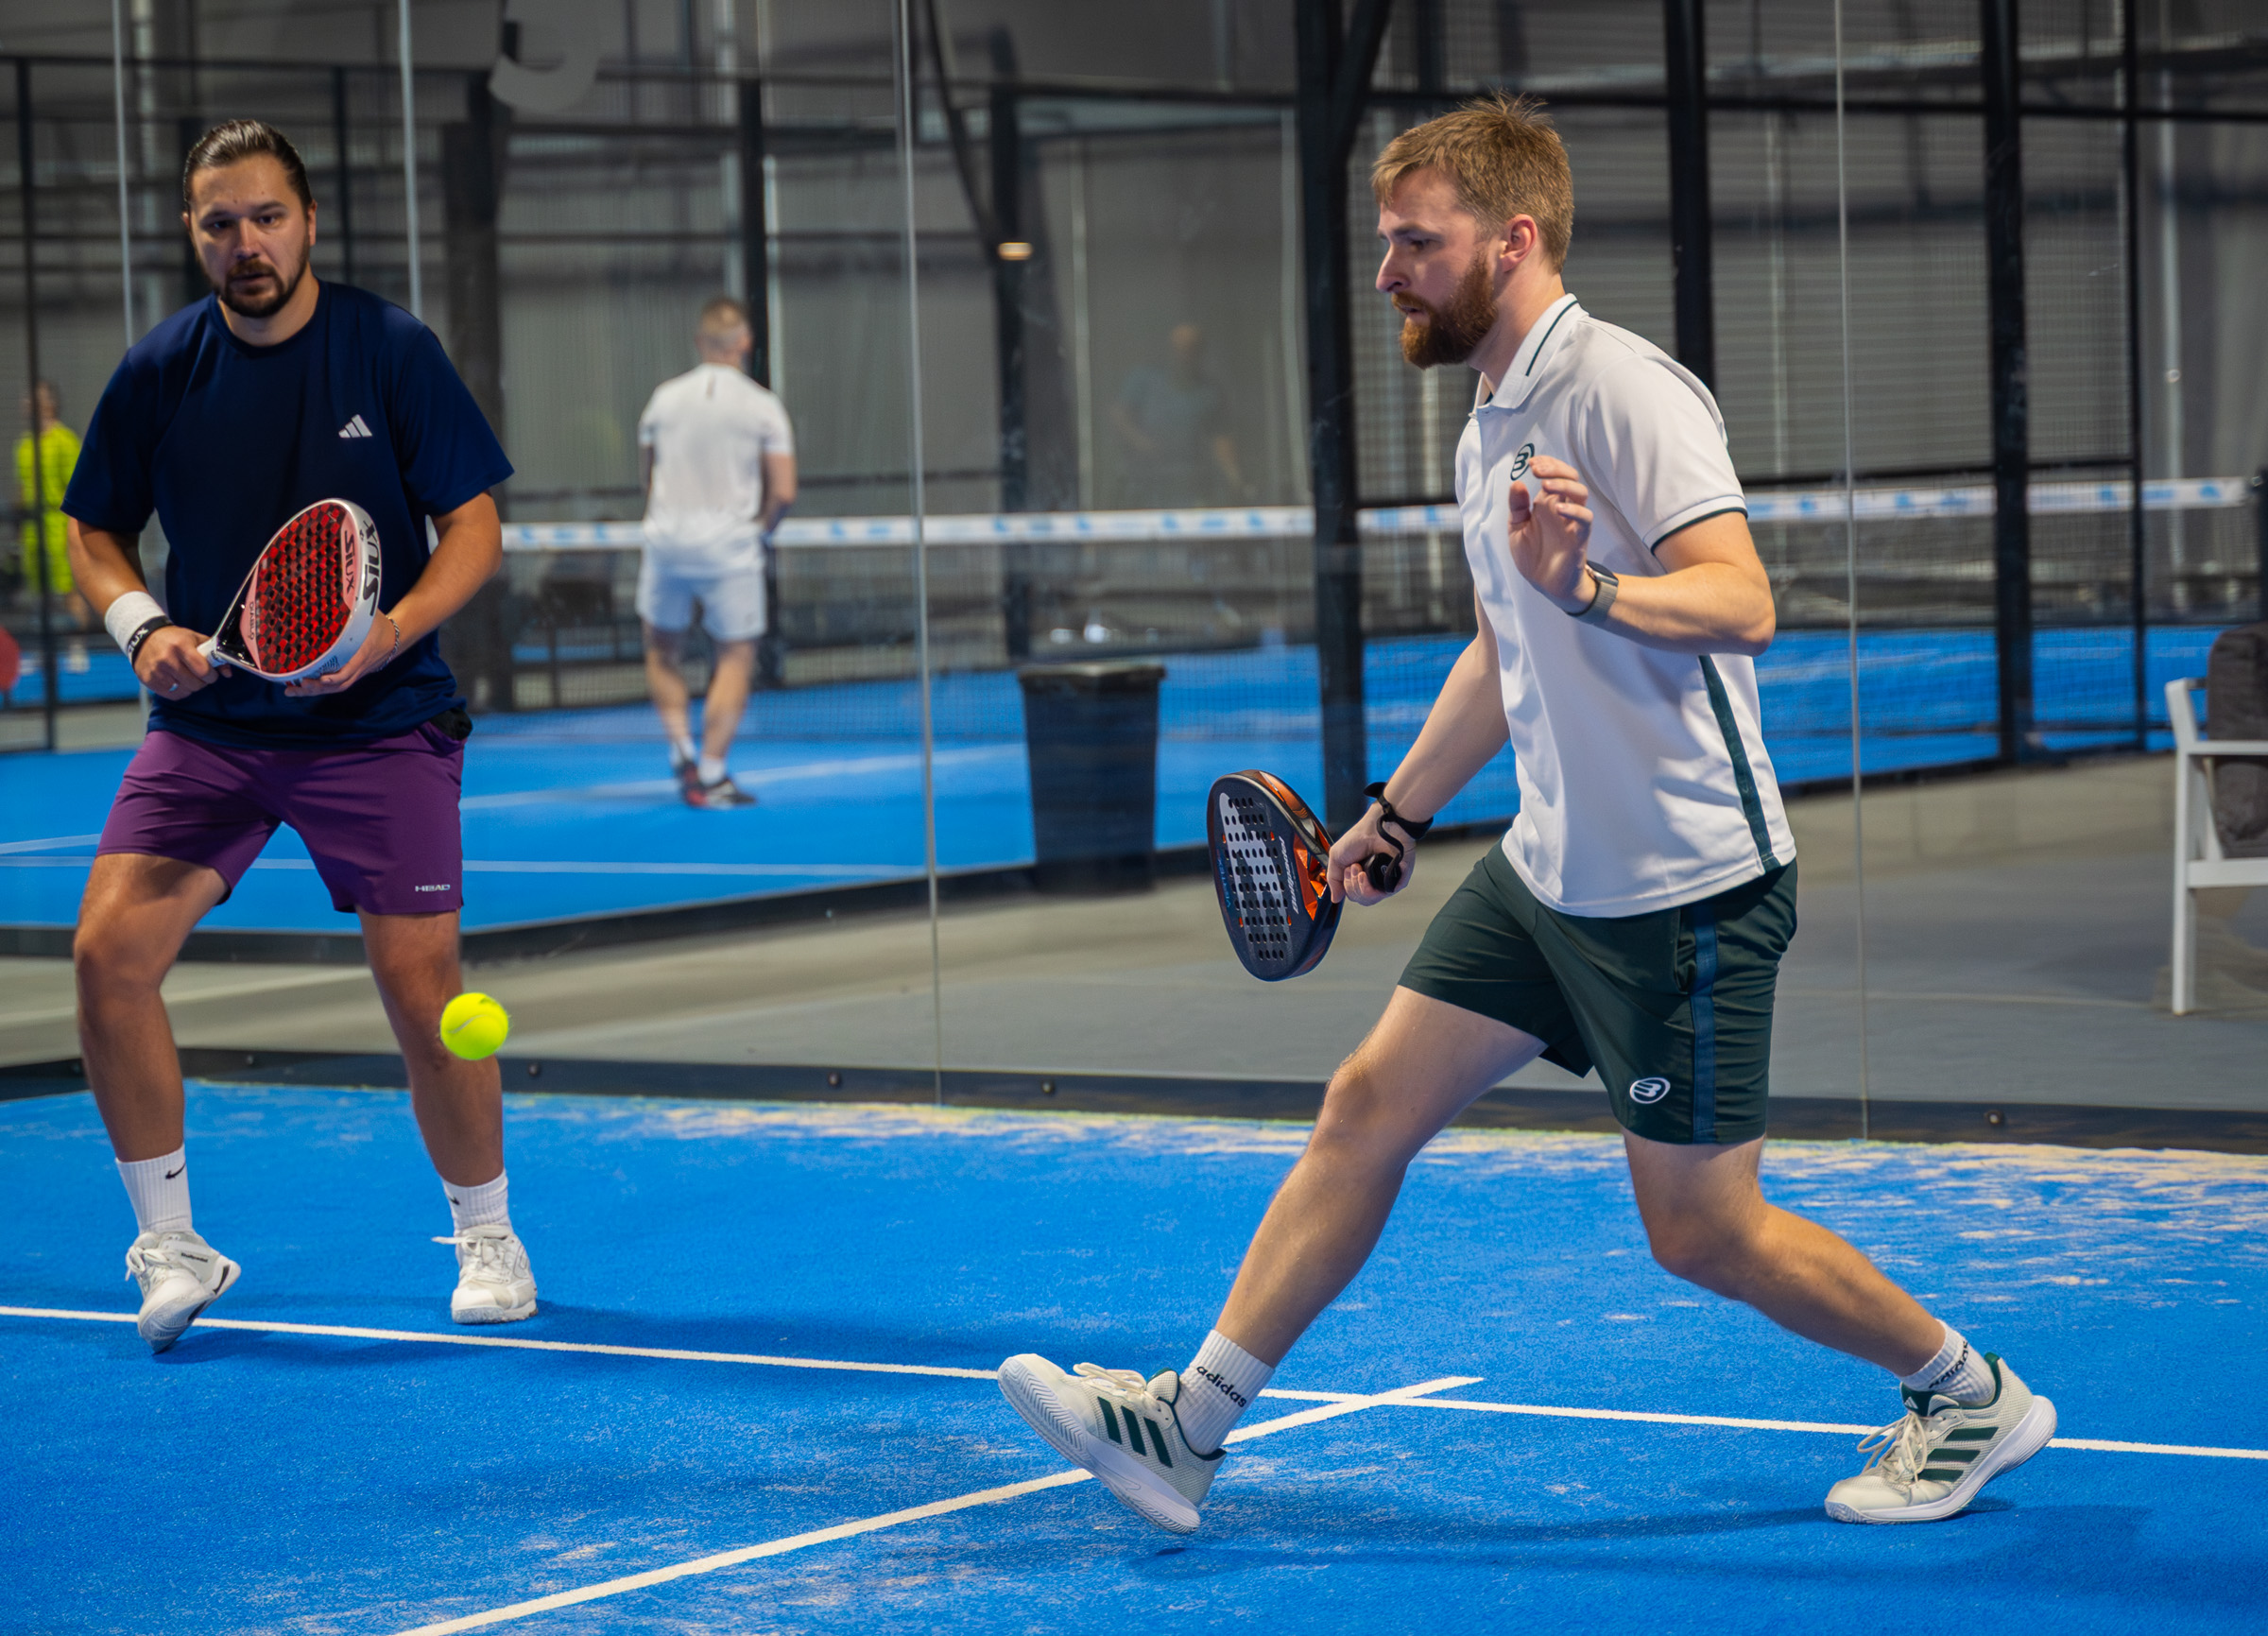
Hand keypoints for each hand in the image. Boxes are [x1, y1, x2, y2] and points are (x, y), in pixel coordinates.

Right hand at [134, 625, 220, 697]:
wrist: (144, 637)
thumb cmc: (174, 639)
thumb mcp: (196, 639)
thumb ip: (214, 655)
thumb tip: (228, 673)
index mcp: (180, 645)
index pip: (203, 670)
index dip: (211, 675)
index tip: (211, 673)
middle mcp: (167, 658)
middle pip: (195, 684)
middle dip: (202, 681)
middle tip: (198, 674)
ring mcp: (156, 671)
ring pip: (185, 691)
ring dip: (190, 687)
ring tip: (186, 676)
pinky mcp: (149, 681)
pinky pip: (172, 695)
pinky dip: (179, 691)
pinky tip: (177, 681)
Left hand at [284, 610, 399, 695]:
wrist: (394, 639)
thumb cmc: (378, 624)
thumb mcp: (368, 614)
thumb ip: (351, 608)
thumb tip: (328, 592)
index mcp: (362, 653)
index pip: (349, 670)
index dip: (335, 677)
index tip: (320, 678)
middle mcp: (358, 667)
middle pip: (338, 685)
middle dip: (317, 688)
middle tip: (298, 685)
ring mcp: (355, 673)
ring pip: (335, 688)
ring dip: (313, 691)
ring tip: (290, 691)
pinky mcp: (350, 674)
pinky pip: (334, 685)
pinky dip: (317, 688)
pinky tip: (300, 686)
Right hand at [1326, 805, 1417, 906]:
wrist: (1377, 828)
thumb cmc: (1359, 838)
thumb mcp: (1336, 858)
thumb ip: (1334, 879)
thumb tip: (1336, 899)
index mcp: (1359, 875)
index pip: (1352, 894)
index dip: (1347, 886)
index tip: (1347, 869)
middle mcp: (1373, 880)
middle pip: (1360, 899)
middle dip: (1352, 885)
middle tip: (1354, 867)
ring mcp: (1385, 881)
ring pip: (1370, 899)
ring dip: (1359, 886)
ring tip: (1360, 870)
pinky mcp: (1397, 880)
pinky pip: (1383, 894)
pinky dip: (1371, 888)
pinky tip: (1367, 874)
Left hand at [1507, 454, 1595, 611]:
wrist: (1543, 584)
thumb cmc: (1533, 555)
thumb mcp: (1517, 528)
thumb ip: (1517, 507)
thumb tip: (1517, 483)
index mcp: (1548, 504)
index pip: (1555, 475)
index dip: (1547, 464)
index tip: (1531, 462)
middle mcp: (1562, 509)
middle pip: (1571, 478)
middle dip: (1555, 468)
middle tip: (1537, 469)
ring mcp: (1572, 522)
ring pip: (1581, 494)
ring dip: (1564, 485)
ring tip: (1546, 484)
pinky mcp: (1579, 538)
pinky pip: (1585, 520)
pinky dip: (1575, 511)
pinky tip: (1559, 508)